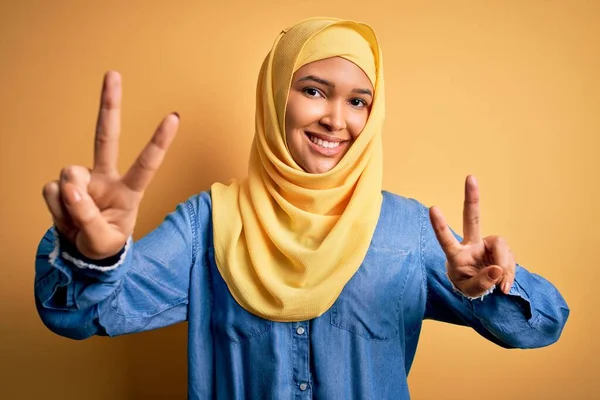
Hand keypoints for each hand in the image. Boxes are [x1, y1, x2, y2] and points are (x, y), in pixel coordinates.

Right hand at [42, 71, 178, 258]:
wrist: (84, 251)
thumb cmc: (105, 243)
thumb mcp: (103, 241)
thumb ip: (88, 217)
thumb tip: (69, 186)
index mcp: (129, 191)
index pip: (147, 164)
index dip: (159, 141)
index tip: (174, 117)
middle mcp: (107, 177)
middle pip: (107, 136)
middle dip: (109, 105)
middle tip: (113, 73)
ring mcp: (84, 178)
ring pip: (68, 173)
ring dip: (68, 200)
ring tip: (77, 219)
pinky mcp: (62, 184)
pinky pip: (52, 190)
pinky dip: (56, 208)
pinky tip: (66, 214)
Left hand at [429, 175, 515, 296]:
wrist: (481, 287)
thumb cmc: (468, 285)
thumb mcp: (470, 291)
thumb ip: (482, 283)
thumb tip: (497, 270)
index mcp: (456, 255)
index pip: (446, 239)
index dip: (440, 225)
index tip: (433, 208)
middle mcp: (470, 244)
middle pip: (472, 218)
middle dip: (472, 198)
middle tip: (470, 177)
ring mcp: (486, 245)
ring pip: (501, 246)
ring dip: (505, 266)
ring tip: (502, 286)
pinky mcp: (499, 249)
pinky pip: (509, 257)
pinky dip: (510, 272)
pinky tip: (505, 283)